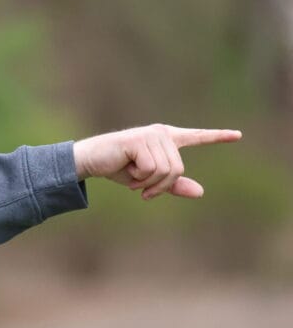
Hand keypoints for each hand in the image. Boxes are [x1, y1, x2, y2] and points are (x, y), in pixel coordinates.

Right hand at [73, 124, 241, 199]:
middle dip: (159, 185)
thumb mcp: (148, 181)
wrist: (90, 161)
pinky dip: (138, 177)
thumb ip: (173, 185)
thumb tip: (201, 192)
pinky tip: (126, 168)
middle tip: (141, 187)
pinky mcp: (139, 141)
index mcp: (166, 140)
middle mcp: (161, 134)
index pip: (196, 137)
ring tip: (132, 176)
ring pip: (165, 171)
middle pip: (177, 169)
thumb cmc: (118, 168)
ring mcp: (151, 136)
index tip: (238, 135)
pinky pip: (152, 169)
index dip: (217, 137)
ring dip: (147, 182)